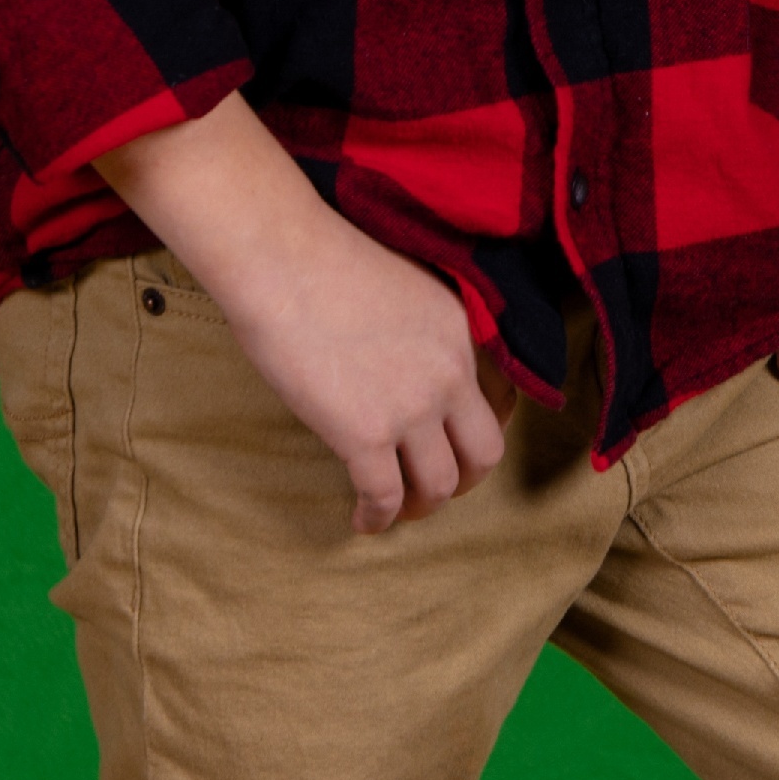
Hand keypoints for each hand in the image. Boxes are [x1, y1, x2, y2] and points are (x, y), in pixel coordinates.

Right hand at [96, 93, 507, 534]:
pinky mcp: (365, 435)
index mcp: (459, 333)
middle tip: (432, 487)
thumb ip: (415, 335)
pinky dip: (377, 518)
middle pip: (483, 454)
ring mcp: (411, 408)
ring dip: (420, 506)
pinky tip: (361, 521)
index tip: (453, 446)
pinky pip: (384, 496)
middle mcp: (449, 374)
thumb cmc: (319, 259)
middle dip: (463, 480)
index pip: (497, 402)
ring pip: (440, 485)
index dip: (474, 434)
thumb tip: (396, 372)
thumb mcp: (400, 288)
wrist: (281, 258)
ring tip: (395, 509)